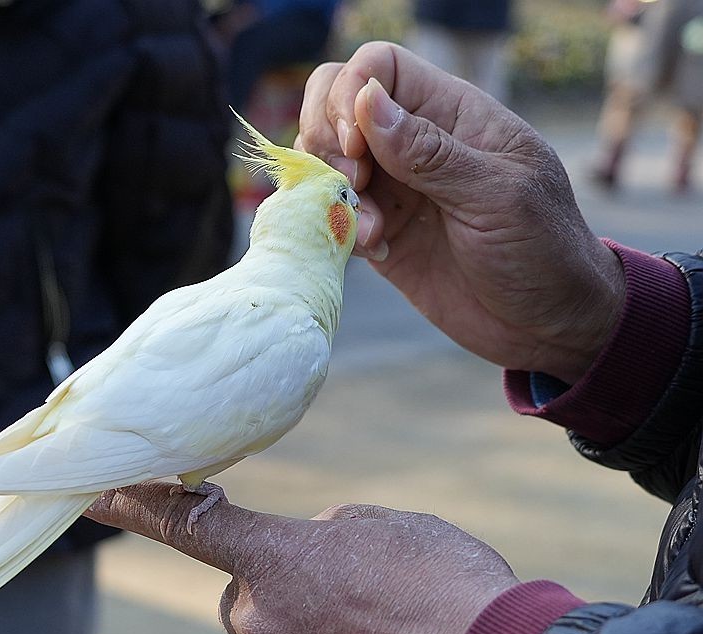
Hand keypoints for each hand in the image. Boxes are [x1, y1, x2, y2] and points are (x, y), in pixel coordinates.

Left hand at [86, 482, 518, 633]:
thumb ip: (321, 534)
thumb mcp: (385, 527)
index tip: (90, 493)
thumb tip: (304, 552)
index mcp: (275, 558)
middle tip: (344, 602)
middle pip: (240, 601)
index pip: (186, 523)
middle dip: (275, 596)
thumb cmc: (450, 589)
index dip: (133, 504)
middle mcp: (259, 623)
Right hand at [296, 42, 623, 383]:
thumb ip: (430, 151)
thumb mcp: (497, 197)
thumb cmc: (544, 250)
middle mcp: (415, 143)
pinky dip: (339, 229)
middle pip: (336, 104)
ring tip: (373, 229)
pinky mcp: (381, 233)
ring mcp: (395, 189)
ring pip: (326, 161)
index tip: (356, 145)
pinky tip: (376, 250)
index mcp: (453, 115)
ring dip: (332, 191)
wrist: (548, 326)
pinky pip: (334, 214)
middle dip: (325, 139)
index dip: (350, 93)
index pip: (380, 67)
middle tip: (353, 183)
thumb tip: (366, 100)